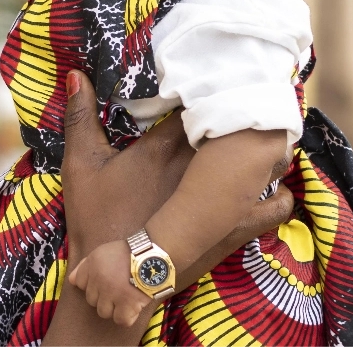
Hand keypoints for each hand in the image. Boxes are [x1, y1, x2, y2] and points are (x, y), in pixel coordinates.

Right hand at [41, 71, 293, 345]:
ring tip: (262, 136)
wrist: (117, 279)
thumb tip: (74, 73)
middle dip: (241, 112)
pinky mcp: (238, 227)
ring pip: (263, 161)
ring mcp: (224, 200)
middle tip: (245, 95)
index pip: (197, 103)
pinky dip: (279, 190)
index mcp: (166, 149)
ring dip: (263, 148)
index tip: (210, 76)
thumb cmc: (95, 218)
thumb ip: (80, 117)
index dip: (206, 88)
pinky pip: (278, 204)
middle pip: (237, 128)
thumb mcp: (81, 165)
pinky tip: (270, 182)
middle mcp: (201, 170)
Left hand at [68, 241, 149, 326]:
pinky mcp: (127, 304)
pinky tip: (133, 306)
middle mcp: (99, 280)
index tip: (104, 282)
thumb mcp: (103, 252)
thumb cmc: (129, 252)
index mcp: (92, 265)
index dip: (91, 284)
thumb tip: (71, 281)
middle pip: (91, 300)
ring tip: (126, 297)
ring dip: (114, 308)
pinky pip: (121, 320)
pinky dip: (127, 316)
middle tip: (118, 289)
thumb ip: (85, 265)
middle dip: (103, 296)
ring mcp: (112, 294)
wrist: (152, 255)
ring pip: (103, 312)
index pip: (78, 283)